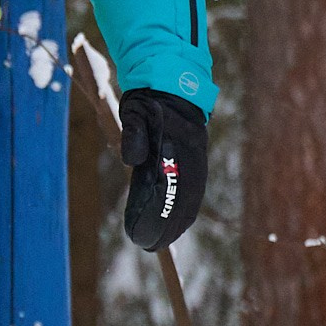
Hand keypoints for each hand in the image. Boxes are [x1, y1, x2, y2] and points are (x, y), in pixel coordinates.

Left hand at [119, 89, 206, 250]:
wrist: (173, 79)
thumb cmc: (150, 97)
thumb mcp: (135, 110)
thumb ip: (133, 134)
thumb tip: (131, 160)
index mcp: (174, 146)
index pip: (164, 189)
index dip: (153, 214)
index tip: (139, 233)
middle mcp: (188, 156)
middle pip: (181, 199)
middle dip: (166, 226)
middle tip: (150, 246)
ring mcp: (194, 158)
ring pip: (190, 197)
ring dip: (178, 221)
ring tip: (164, 241)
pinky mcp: (195, 159)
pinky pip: (194, 189)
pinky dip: (186, 208)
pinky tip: (178, 223)